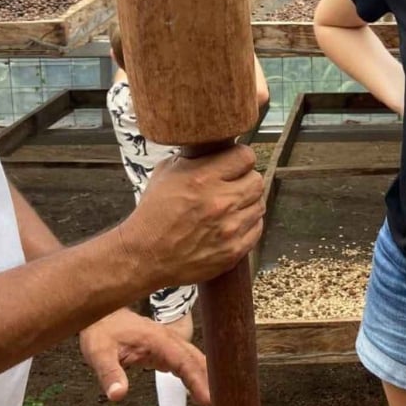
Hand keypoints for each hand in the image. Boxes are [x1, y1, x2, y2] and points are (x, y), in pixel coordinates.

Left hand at [79, 308, 209, 404]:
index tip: (208, 399)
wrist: (101, 315)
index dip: (197, 380)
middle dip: (211, 380)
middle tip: (224, 403)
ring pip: (195, 359)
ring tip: (218, 400)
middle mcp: (168, 339)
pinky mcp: (166, 348)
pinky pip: (186, 361)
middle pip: (196, 359)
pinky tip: (202, 387)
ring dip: (207, 377)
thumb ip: (110, 373)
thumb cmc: (101, 331)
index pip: (183, 361)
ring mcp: (169, 343)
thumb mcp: (99, 353)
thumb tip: (118, 395)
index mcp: (157, 339)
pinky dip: (197, 373)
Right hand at [117, 144, 265, 292]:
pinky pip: (257, 228)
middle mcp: (221, 202)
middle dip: (246, 179)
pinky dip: (248, 224)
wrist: (145, 257)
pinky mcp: (234, 250)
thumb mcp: (165, 174)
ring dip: (248, 203)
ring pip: (259, 204)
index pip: (245, 156)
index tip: (235, 162)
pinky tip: (233, 223)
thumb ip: (194, 159)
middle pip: (257, 180)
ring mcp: (230, 228)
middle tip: (234, 184)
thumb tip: (213, 149)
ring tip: (231, 206)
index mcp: (203, 179)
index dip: (241, 158)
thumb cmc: (153, 215)